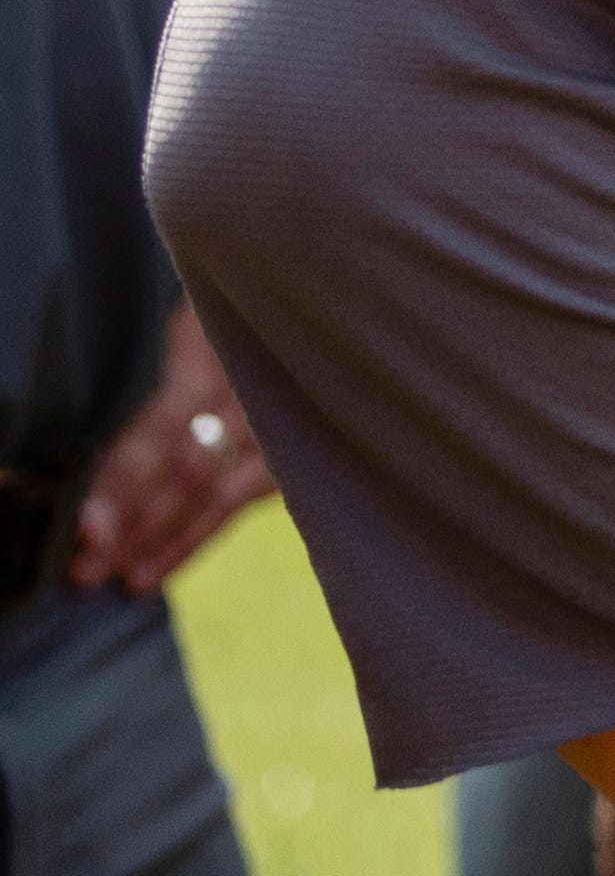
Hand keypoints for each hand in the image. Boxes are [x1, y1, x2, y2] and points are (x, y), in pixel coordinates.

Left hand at [69, 306, 276, 595]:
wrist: (306, 297)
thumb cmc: (206, 318)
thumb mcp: (177, 318)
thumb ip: (135, 362)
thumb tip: (47, 430)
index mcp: (206, 345)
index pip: (160, 425)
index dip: (122, 479)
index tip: (85, 526)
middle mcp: (245, 385)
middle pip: (183, 466)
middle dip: (127, 523)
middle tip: (79, 568)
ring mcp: (271, 420)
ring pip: (207, 491)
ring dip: (152, 541)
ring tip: (104, 578)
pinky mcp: (283, 452)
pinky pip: (230, 506)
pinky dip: (186, 544)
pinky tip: (145, 575)